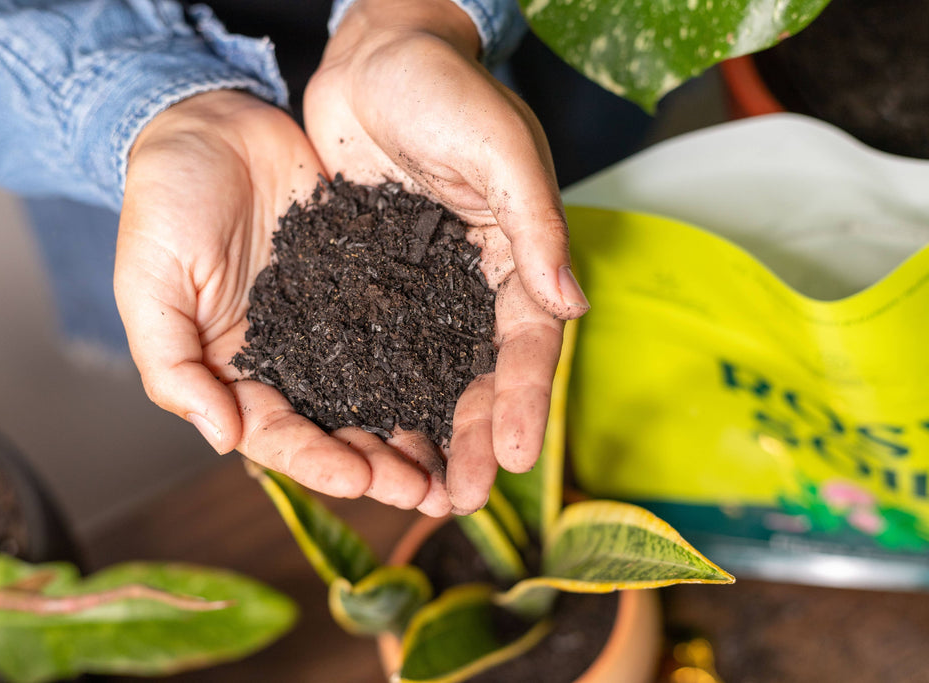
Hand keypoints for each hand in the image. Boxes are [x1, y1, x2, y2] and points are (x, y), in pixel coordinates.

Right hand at [115, 90, 451, 515]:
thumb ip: (173, 365)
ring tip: (455, 462)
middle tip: (428, 491)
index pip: (278, 435)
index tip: (361, 479)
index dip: (318, 463)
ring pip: (380, 392)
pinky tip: (469, 387)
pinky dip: (433, 365)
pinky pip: (405, 332)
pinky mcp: (368, 288)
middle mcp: (292, 360)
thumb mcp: (150, 284)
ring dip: (416, 431)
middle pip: (340, 429)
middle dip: (381, 465)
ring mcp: (333, 326)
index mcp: (236, 372)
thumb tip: (222, 438)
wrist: (214, 127)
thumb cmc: (166, 202)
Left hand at [305, 0, 589, 512]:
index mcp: (518, 257)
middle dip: (474, 439)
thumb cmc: (446, 90)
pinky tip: (357, 434)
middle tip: (460, 501)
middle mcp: (473, 285)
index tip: (519, 457)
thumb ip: (533, 224)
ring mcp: (421, 289)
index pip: (529, 342)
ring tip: (411, 490)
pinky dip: (371, 393)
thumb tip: (570, 304)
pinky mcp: (371, 283)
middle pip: (479, 376)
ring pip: (428, 375)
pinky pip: (373, 347)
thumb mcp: (498, 150)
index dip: (526, 401)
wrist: (374, 57)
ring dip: (424, 433)